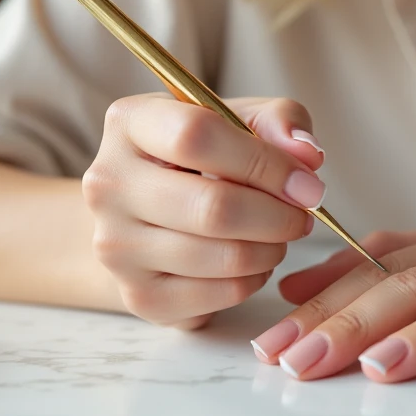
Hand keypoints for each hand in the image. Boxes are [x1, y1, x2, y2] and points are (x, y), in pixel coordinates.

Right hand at [83, 94, 327, 329]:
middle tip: (303, 216)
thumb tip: (307, 154)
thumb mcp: (240, 119)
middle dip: (278, 215)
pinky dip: (254, 279)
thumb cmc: (202, 157)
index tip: (305, 182)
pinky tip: (253, 260)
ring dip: (272, 248)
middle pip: (213, 207)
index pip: (197, 135)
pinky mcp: (138, 296)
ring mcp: (116, 246)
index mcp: (129, 123)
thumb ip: (279, 120)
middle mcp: (108, 184)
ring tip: (279, 234)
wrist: (145, 215)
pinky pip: (221, 294)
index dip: (264, 161)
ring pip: (223, 257)